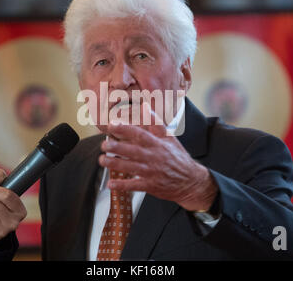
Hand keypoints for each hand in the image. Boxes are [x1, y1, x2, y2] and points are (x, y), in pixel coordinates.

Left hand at [99, 105, 217, 211]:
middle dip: (116, 148)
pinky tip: (111, 184)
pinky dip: (122, 185)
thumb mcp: (170, 138)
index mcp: (157, 144)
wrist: (191, 181)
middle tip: (104, 145)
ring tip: (102, 160)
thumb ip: (156, 123)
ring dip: (115, 164)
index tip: (112, 125)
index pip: (140, 134)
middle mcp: (154, 157)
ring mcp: (152, 172)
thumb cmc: (178, 158)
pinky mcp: (151, 186)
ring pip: (131, 167)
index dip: (125, 129)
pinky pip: (134, 185)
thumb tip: (145, 107)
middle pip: (133, 151)